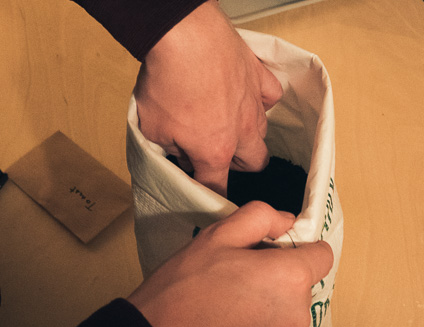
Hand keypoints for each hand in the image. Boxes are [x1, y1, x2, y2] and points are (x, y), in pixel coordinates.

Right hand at [127, 202, 333, 326]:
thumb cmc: (188, 284)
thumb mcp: (222, 233)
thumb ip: (263, 216)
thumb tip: (286, 221)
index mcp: (291, 277)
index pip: (323, 253)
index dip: (300, 242)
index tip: (272, 242)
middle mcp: (298, 310)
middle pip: (307, 276)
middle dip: (283, 264)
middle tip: (244, 261)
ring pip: (292, 296)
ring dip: (273, 286)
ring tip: (235, 283)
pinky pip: (280, 315)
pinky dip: (265, 306)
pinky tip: (234, 302)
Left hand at [134, 0, 282, 195]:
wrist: (185, 37)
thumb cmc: (166, 81)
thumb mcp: (152, 128)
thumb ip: (170, 148)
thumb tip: (179, 151)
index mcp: (214, 151)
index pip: (216, 185)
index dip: (210, 193)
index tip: (205, 191)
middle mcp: (242, 132)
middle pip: (254, 164)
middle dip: (238, 165)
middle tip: (218, 152)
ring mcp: (255, 104)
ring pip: (263, 132)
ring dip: (248, 134)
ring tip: (228, 121)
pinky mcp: (260, 77)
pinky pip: (271, 97)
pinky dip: (260, 100)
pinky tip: (245, 95)